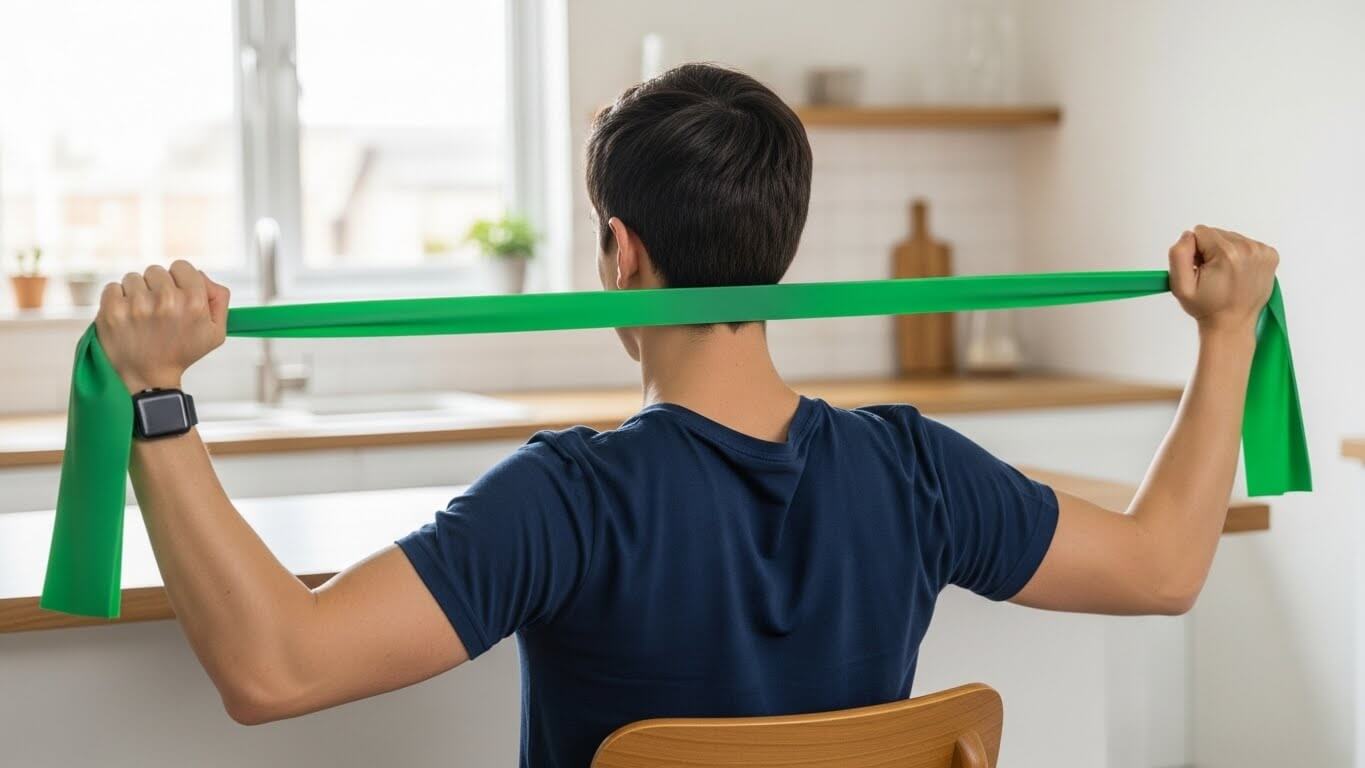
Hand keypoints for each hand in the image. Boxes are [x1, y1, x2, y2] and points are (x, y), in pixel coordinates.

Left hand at [95, 261, 230, 392]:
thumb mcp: (216, 332)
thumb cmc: (182, 352)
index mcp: (194, 302)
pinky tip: (125, 317)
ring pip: (133, 278)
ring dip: (135, 294)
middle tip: (157, 311)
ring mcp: (137, 305)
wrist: (149, 379)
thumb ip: (219, 298)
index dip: (179, 281)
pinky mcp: (112, 311)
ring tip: (140, 317)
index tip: (176, 297)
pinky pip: (112, 287)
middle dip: (156, 287)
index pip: (182, 266)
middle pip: (156, 270)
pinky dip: (116, 300)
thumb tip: (201, 275)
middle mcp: (167, 300)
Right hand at [1168, 225, 1278, 335]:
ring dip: (1225, 253)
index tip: (1201, 270)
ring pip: (1231, 237)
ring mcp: (1262, 252)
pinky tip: (1238, 273)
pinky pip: (1246, 244)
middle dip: (1211, 251)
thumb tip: (1188, 235)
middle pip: (1217, 233)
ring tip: (1225, 275)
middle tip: (1213, 274)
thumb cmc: (1207, 308)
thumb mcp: (1180, 286)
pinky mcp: (1270, 256)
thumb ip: (1178, 254)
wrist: (1232, 325)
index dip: (1195, 251)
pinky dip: (1240, 256)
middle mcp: (1248, 248)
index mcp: (1227, 253)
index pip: (1200, 232)